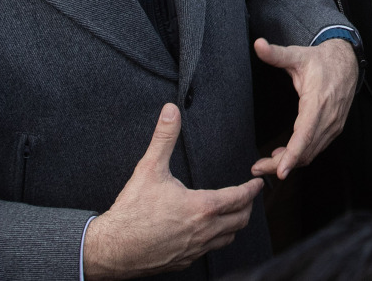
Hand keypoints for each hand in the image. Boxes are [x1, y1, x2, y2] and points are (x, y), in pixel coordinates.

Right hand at [83, 104, 262, 279]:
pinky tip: (208, 232)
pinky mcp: (184, 260)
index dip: (252, 189)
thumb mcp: (149, 168)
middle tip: (249, 197)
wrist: (113, 248)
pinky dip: (216, 240)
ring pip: (228, 238)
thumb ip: (164, 138)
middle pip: (240, 220)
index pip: (239, 198)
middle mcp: (204, 231)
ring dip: (235, 225)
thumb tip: (171, 111)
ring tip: (234, 214)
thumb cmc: (132, 210)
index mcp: (202, 207)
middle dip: (248, 207)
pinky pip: (210, 251)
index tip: (258, 183)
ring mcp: (196, 249)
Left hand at [250, 37, 356, 178]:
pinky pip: (317, 148)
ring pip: (311, 152)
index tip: (280, 172)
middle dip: (281, 164)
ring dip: (290, 161)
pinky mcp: (335, 128)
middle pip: (305, 150)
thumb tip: (258, 44)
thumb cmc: (320, 60)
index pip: (304, 135)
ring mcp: (334, 125)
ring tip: (266, 164)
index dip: (292, 156)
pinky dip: (301, 155)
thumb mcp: (297, 55)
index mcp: (317, 102)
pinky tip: (285, 154)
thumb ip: (276, 54)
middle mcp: (328, 118)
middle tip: (257, 168)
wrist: (348, 61)